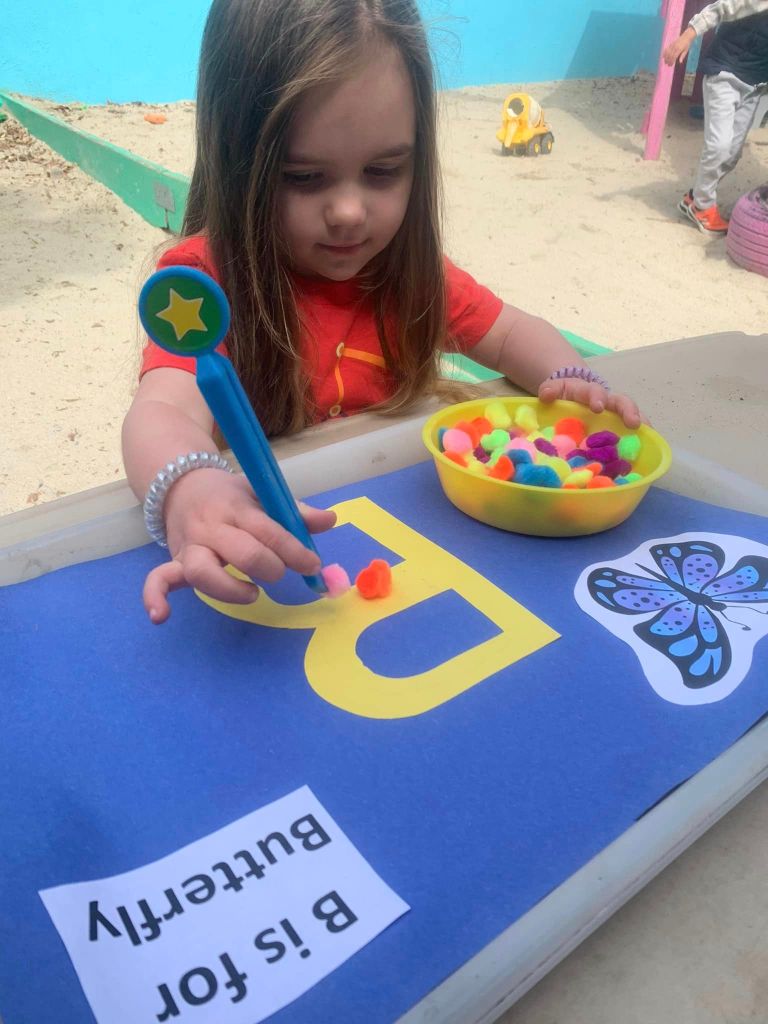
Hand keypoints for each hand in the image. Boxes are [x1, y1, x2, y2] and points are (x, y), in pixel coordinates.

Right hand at [142, 469, 335, 623]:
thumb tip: (330, 521)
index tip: (312, 565)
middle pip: (242, 552)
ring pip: (202, 571)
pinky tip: (161, 616)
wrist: (181, 482)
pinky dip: (155, 597)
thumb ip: (295, 510)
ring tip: (252, 593)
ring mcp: (191, 547)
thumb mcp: (262, 493)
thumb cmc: (230, 495)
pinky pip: (158, 580)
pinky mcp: (174, 562)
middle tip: (280, 573)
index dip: (295, 551)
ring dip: (230, 589)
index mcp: (237, 508)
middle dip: (270, 567)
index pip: (268, 531)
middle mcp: (212, 528)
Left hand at [537, 377, 643, 428]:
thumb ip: (550, 390)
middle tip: (633, 422)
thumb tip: (546, 395)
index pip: (595, 391)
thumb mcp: (555, 389)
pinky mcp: (619, 427)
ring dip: (641, 424)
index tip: (598, 407)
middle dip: (628, 411)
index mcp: (589, 392)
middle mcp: (607, 401)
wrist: (573, 395)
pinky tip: (646, 451)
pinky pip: (634, 431)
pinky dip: (642, 438)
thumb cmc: (565, 394)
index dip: (597, 398)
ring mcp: (615, 414)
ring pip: (633, 415)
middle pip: (622, 402)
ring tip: (648, 435)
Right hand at [663, 27, 694, 65]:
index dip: (671, 62)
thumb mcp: (686, 50)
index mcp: (679, 49)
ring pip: (667, 52)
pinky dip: (664, 52)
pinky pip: (666, 49)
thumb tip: (680, 62)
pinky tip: (663, 56)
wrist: (687, 36)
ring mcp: (673, 45)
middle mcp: (675, 47)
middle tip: (667, 64)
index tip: (670, 65)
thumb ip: (682, 56)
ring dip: (665, 58)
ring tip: (665, 61)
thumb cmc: (687, 44)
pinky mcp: (671, 43)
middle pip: (670, 55)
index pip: (674, 57)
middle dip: (668, 61)